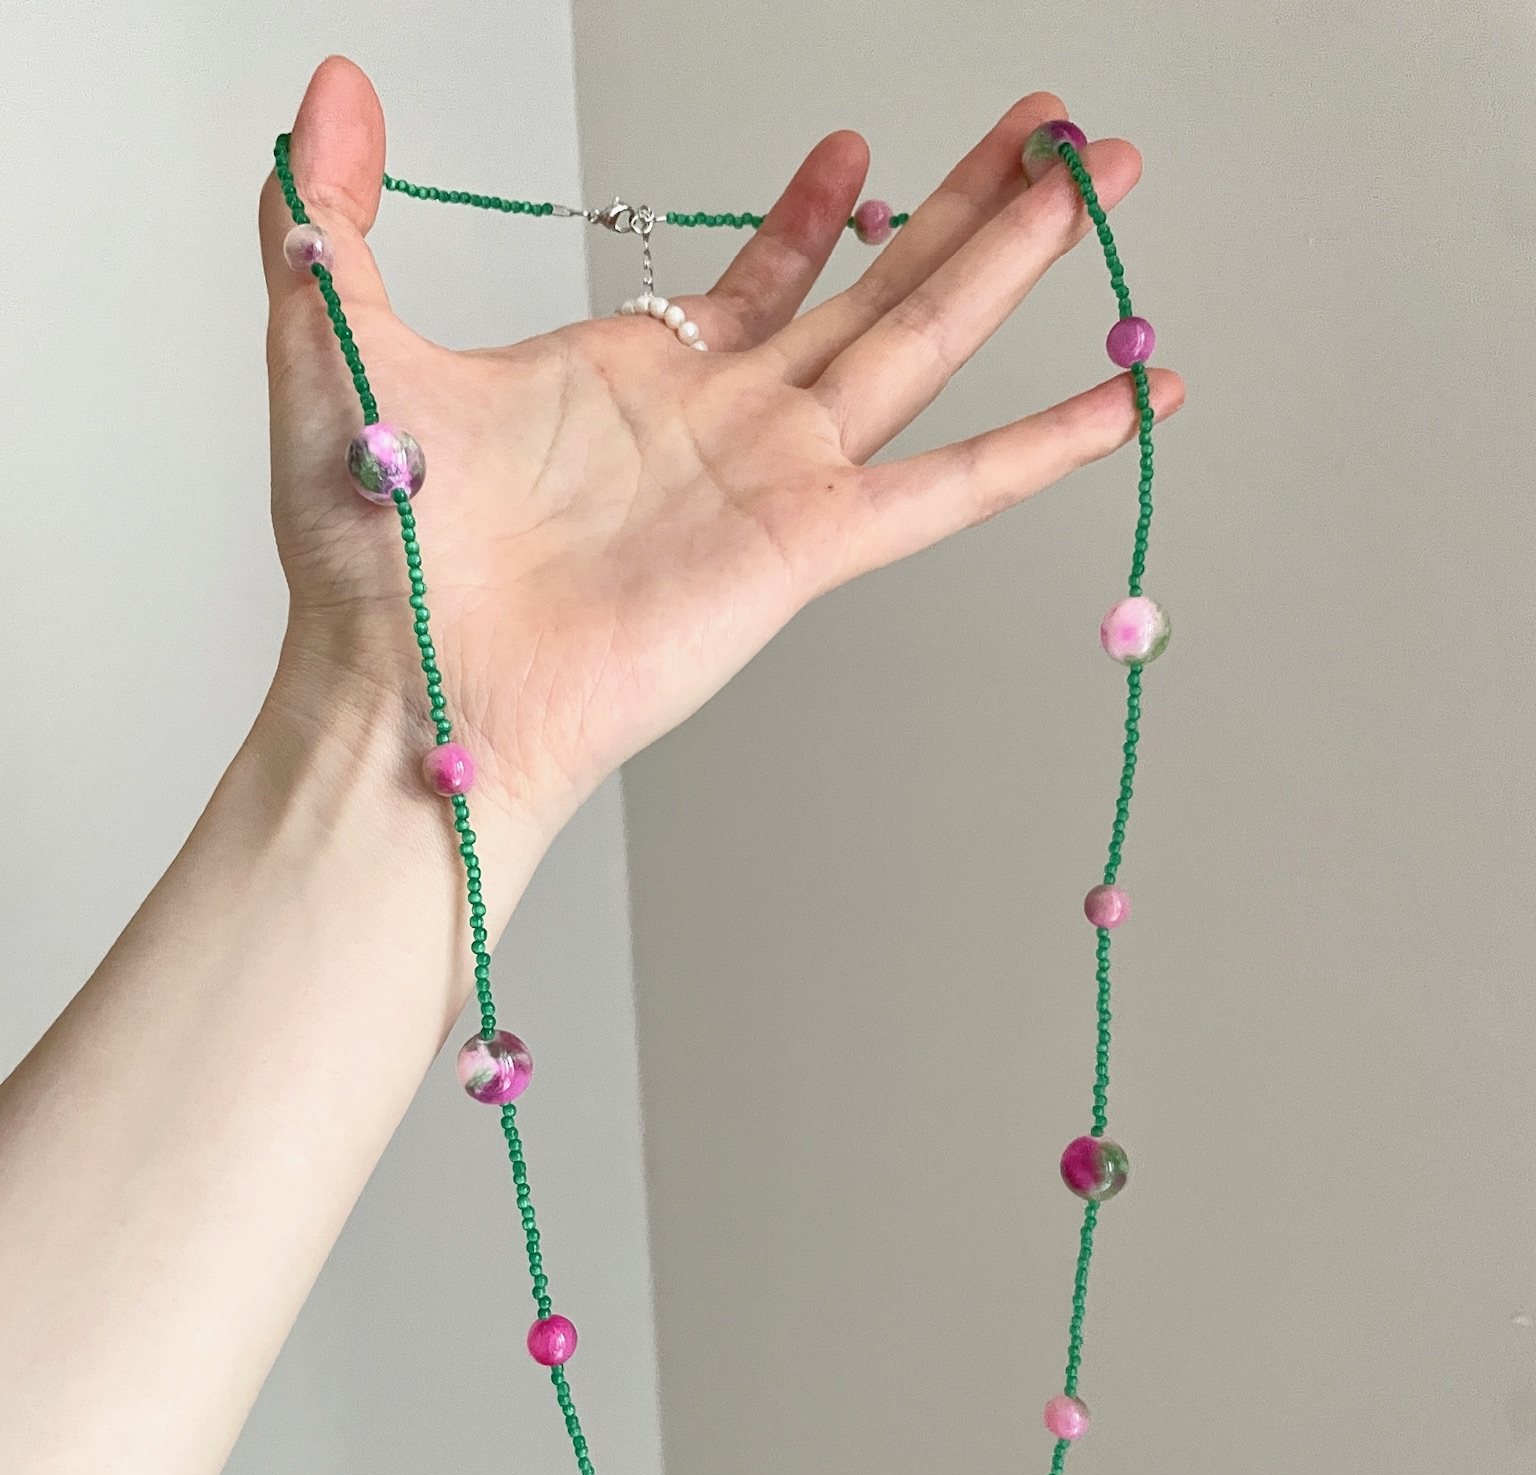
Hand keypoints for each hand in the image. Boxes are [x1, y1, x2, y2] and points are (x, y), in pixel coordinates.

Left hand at [261, 58, 1182, 861]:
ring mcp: (778, 479)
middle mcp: (729, 424)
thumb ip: (332, 210)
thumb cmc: (371, 555)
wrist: (410, 688)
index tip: (851, 139)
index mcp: (640, 378)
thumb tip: (330, 87)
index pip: (759, 277)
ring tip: (1102, 177)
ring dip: (1017, 259)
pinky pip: (956, 485)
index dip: (811, 208)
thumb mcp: (335, 341)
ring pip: (927, 342)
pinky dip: (1052, 445)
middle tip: (1054, 125)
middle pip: (879, 284)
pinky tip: (1135, 397)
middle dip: (969, 200)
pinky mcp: (809, 543)